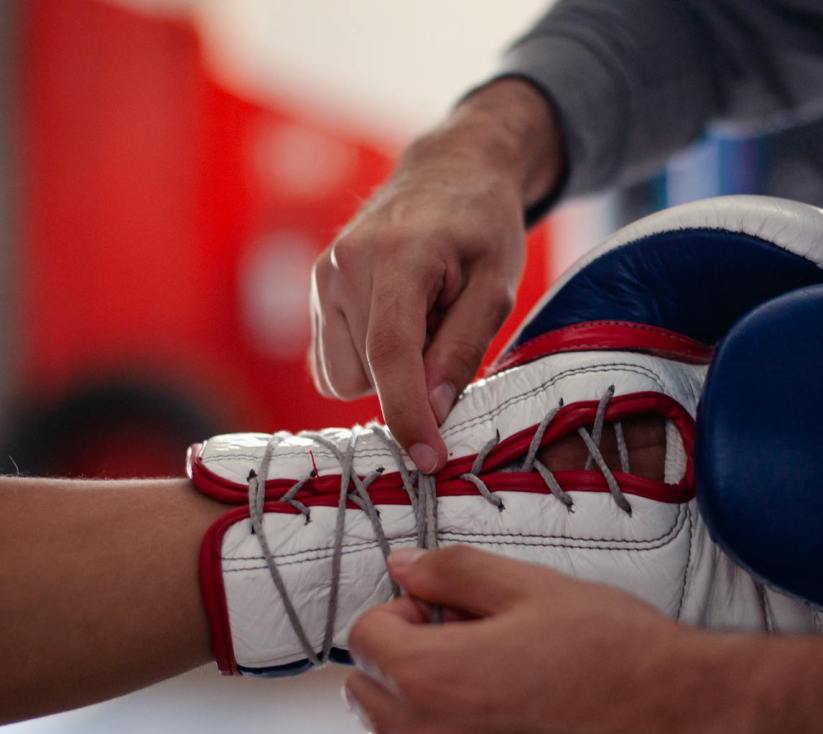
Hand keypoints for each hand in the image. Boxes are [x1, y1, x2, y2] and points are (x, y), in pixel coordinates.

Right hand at [310, 79, 562, 472]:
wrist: (449, 172)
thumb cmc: (482, 227)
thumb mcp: (497, 285)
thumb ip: (463, 347)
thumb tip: (434, 409)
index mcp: (397, 260)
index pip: (390, 356)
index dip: (408, 416)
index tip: (428, 461)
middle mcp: (344, 268)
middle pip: (367, 375)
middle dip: (410, 381)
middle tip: (448, 332)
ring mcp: (322, 277)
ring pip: (342, 377)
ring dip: (385, 372)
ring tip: (423, 322)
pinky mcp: (315, 290)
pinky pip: (331, 361)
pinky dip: (365, 361)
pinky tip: (396, 323)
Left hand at [344, 546, 764, 733]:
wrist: (683, 720)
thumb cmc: (617, 650)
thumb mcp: (532, 586)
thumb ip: (454, 573)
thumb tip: (406, 566)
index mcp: (434, 678)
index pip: (363, 638)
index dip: (399, 607)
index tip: (440, 603)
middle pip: (364, 694)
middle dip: (395, 653)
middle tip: (455, 630)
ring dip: (408, 701)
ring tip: (471, 671)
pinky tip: (498, 708)